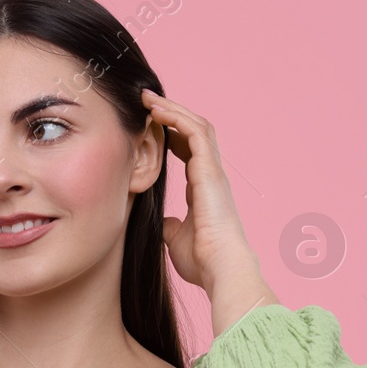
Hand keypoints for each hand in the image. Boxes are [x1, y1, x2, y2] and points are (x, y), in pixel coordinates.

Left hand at [140, 89, 259, 290]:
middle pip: (194, 132)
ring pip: (197, 126)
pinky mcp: (210, 171)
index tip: (149, 126)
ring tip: (148, 98)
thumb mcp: (176, 239)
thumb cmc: (202, 260)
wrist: (220, 268)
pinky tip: (156, 111)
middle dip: (171, 114)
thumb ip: (170, 226)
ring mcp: (213, 171)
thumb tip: (163, 223)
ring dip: (172, 109)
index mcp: (203, 189)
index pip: (188, 151)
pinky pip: (195, 133)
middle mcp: (210, 175)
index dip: (171, 135)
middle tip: (146, 102)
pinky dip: (177, 118)